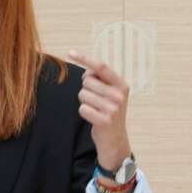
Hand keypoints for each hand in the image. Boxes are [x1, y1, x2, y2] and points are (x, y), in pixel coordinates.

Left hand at [68, 50, 131, 170]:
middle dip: (86, 89)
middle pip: (87, 81)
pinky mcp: (105, 120)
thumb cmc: (108, 111)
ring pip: (83, 94)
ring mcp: (113, 108)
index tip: (70, 53)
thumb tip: (86, 71)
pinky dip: (84, 112)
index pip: (101, 66)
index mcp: (121, 85)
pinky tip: (94, 118)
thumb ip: (100, 80)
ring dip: (85, 102)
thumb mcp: (110, 93)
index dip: (85, 58)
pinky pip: (82, 108)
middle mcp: (119, 95)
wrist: (115, 139)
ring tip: (96, 109)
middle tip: (95, 101)